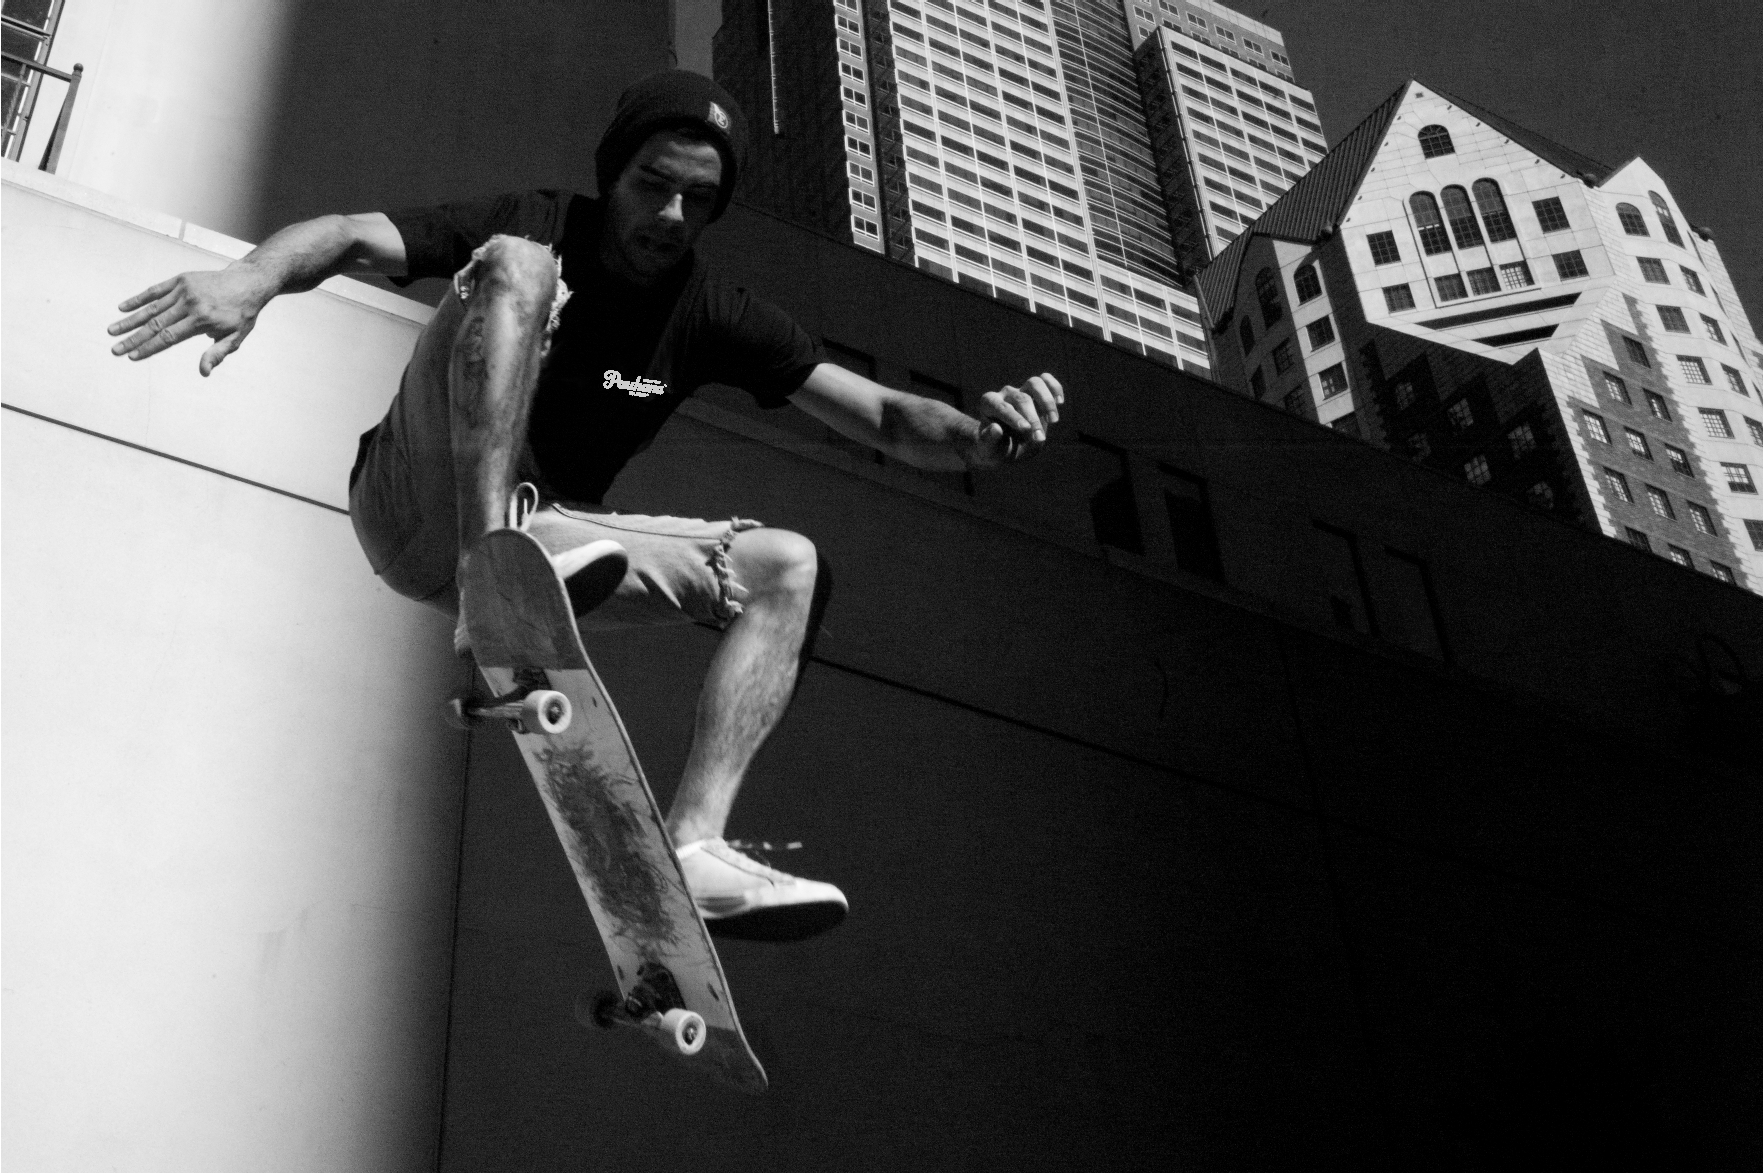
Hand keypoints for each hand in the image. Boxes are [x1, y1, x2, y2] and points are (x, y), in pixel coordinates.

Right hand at [108, 266, 274, 375]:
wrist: (248, 282)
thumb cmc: (242, 314)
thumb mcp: (236, 337)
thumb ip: (217, 353)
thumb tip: (203, 372)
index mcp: (201, 320)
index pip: (168, 338)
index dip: (148, 348)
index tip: (132, 356)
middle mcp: (189, 304)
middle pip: (155, 325)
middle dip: (133, 338)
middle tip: (114, 349)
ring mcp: (183, 290)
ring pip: (151, 308)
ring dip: (130, 320)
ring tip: (111, 330)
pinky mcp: (180, 280)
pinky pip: (155, 290)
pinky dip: (138, 299)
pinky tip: (122, 307)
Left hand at [970, 372, 1063, 466]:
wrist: (1007, 448)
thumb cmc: (995, 449)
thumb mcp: (989, 450)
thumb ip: (989, 440)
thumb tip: (996, 429)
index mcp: (988, 404)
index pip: (1001, 407)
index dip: (1014, 417)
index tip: (1026, 429)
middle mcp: (1005, 394)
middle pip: (1021, 398)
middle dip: (1033, 419)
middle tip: (1039, 439)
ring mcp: (1021, 390)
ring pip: (1035, 383)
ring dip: (1046, 402)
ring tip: (1054, 421)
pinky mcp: (1036, 392)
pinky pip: (1046, 380)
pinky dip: (1054, 387)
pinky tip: (1060, 402)